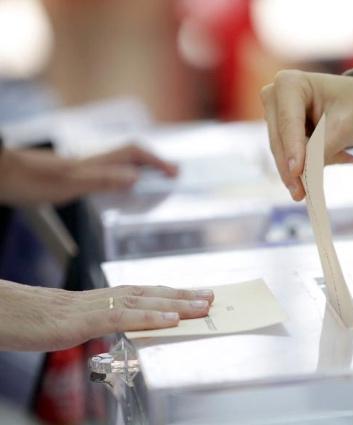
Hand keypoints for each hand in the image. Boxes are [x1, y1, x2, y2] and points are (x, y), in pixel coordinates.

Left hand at [0, 144, 177, 204]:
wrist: (1, 175)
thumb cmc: (30, 180)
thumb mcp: (69, 183)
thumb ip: (102, 180)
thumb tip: (135, 179)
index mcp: (96, 162)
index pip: (135, 153)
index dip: (157, 161)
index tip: (174, 173)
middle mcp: (93, 162)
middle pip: (132, 156)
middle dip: (155, 163)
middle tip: (172, 175)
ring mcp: (83, 168)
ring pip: (120, 164)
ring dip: (141, 169)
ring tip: (155, 181)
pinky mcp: (74, 176)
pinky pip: (108, 174)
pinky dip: (123, 178)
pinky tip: (119, 189)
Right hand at [0, 279, 214, 351]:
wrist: (14, 313)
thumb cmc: (46, 318)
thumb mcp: (86, 319)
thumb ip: (113, 320)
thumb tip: (137, 326)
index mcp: (111, 297)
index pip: (152, 293)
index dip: (178, 293)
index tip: (201, 294)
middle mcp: (111, 296)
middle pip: (156, 294)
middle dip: (187, 296)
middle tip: (213, 297)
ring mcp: (102, 306)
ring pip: (147, 302)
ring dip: (179, 303)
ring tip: (204, 306)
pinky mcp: (89, 319)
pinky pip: (126, 317)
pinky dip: (152, 317)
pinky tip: (172, 320)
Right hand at [260, 70, 352, 200]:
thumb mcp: (345, 127)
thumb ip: (322, 148)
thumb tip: (305, 174)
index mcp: (290, 83)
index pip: (289, 122)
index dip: (293, 148)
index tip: (297, 172)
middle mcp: (275, 96)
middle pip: (279, 139)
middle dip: (290, 167)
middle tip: (300, 193)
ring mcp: (274, 115)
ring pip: (280, 150)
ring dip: (291, 172)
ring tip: (303, 193)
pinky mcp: (280, 131)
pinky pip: (285, 154)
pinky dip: (295, 170)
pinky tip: (302, 186)